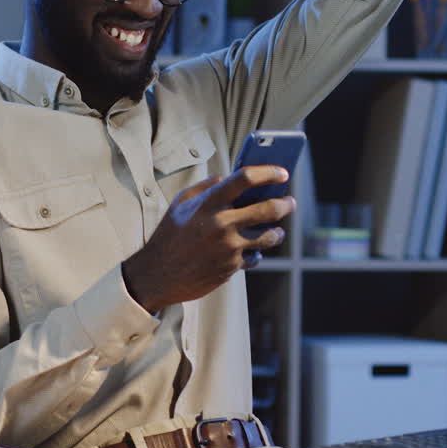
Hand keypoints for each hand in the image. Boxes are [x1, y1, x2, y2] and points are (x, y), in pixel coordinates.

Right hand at [122, 166, 294, 313]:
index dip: (269, 172)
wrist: (157, 275)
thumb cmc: (169, 236)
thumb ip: (205, 187)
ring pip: (268, 236)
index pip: (246, 179)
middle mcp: (222, 223)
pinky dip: (255, 253)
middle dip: (285, 204)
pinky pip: (253, 256)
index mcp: (209, 203)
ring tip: (277, 231)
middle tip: (290, 202)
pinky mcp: (232, 267)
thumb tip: (228, 177)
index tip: (282, 173)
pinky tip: (252, 251)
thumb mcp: (180, 204)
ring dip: (277, 232)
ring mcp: (229, 247)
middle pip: (268, 209)